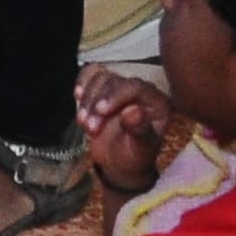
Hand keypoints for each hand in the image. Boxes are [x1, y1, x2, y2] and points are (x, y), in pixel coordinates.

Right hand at [78, 68, 175, 193]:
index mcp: (157, 103)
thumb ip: (140, 131)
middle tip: (90, 127)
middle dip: (97, 103)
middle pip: (114, 81)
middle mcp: (140, 90)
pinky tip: (78, 96)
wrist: (118, 163)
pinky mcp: (103, 87)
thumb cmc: (134, 157)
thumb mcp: (140, 150)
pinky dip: (82, 82)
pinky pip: (91, 73)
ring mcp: (120, 87)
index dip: (115, 95)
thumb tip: (134, 111)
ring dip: (87, 100)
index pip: (135, 87)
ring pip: (100, 77)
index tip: (100, 111)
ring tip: (84, 123)